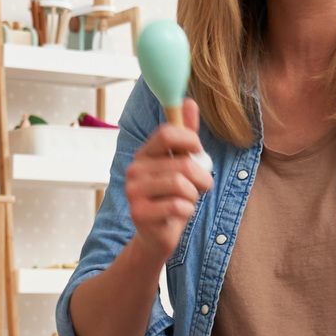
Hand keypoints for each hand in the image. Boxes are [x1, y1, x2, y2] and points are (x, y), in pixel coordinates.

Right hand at [123, 98, 210, 265]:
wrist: (158, 234)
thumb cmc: (172, 197)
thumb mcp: (182, 163)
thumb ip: (186, 135)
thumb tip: (189, 101)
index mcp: (145, 153)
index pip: (167, 133)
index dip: (191, 141)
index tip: (198, 154)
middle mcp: (134, 169)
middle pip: (181, 163)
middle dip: (202, 177)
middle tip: (201, 186)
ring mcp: (133, 191)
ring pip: (181, 185)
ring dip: (194, 195)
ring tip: (188, 200)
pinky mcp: (139, 213)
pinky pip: (177, 206)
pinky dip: (188, 211)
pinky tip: (181, 213)